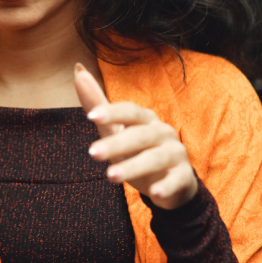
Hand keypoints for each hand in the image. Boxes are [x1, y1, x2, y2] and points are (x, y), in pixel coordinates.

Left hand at [74, 63, 196, 209]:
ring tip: (110, 177)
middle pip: (140, 135)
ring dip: (133, 167)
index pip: (130, 111)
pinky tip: (154, 193)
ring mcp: (175, 154)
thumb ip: (97, 105)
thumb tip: (78, 69)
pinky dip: (166, 186)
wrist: (170, 183)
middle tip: (92, 153)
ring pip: (155, 158)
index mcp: (145, 119)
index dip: (112, 112)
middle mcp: (162, 132)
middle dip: (116, 143)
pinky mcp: (184, 177)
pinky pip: (176, 180)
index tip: (90, 116)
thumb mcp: (115, 130)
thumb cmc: (137, 151)